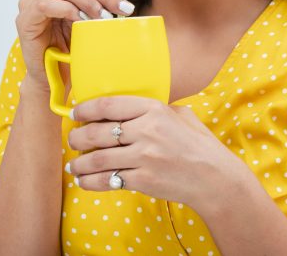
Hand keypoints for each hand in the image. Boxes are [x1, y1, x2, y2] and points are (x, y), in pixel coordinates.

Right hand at [15, 0, 138, 88]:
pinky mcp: (24, 17)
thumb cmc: (70, 46)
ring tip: (103, 16)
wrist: (52, 76)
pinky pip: (46, 4)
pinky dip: (67, 10)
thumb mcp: (91, 18)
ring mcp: (29, 1)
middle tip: (123, 7)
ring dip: (86, 1)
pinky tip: (81, 21)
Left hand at [66, 96, 251, 210]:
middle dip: (77, 136)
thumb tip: (131, 108)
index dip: (86, 109)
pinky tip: (83, 180)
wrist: (214, 177)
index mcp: (154, 110)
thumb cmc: (199, 144)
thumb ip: (156, 109)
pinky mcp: (142, 180)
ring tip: (73, 164)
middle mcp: (146, 132)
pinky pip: (107, 180)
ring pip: (97, 159)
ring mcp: (143, 157)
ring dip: (79, 162)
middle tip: (72, 139)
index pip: (109, 105)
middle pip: (97, 132)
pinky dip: (90, 182)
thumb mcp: (181, 115)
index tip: (76, 112)